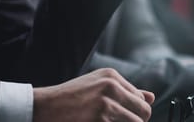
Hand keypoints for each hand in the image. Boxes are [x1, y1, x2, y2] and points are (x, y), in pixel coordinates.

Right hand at [33, 68, 153, 121]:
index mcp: (112, 76)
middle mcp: (111, 86)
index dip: (135, 114)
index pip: (142, 100)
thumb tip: (151, 97)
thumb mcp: (97, 87)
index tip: (121, 118)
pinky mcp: (99, 120)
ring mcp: (105, 104)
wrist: (43, 107)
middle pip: (143, 113)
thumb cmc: (70, 99)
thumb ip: (126, 91)